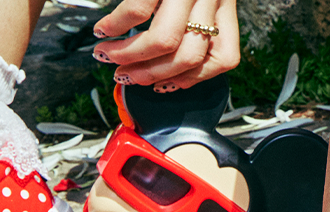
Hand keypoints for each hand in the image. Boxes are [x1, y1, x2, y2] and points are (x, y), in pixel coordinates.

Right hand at [93, 0, 239, 90]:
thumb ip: (192, 14)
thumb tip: (159, 56)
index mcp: (225, 0)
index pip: (224, 59)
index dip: (193, 80)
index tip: (164, 86)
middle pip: (189, 57)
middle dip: (151, 75)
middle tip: (124, 77)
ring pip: (166, 42)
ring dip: (131, 57)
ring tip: (108, 56)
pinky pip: (139, 10)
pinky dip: (116, 25)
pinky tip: (103, 30)